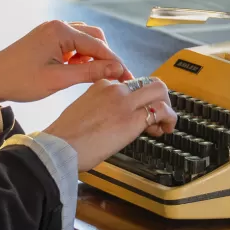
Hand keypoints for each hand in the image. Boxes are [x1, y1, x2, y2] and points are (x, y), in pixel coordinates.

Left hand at [0, 21, 131, 112]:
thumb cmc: (19, 81)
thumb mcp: (58, 80)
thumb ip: (90, 73)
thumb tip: (117, 69)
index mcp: (61, 31)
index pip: (99, 46)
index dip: (116, 64)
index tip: (129, 79)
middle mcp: (58, 25)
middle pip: (95, 38)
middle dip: (106, 58)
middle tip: (116, 80)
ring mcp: (51, 31)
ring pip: (84, 41)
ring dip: (93, 58)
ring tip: (97, 79)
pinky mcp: (47, 39)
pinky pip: (72, 44)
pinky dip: (80, 57)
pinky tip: (80, 73)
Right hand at [45, 76, 177, 172]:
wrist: (59, 147)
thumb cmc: (67, 137)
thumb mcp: (83, 111)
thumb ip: (101, 109)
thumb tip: (114, 120)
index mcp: (101, 86)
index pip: (133, 84)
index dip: (141, 100)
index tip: (140, 114)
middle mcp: (114, 89)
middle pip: (150, 82)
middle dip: (160, 98)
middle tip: (159, 116)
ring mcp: (124, 102)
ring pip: (159, 90)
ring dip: (167, 107)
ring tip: (163, 125)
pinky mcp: (132, 119)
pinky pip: (162, 110)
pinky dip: (170, 119)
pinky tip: (164, 130)